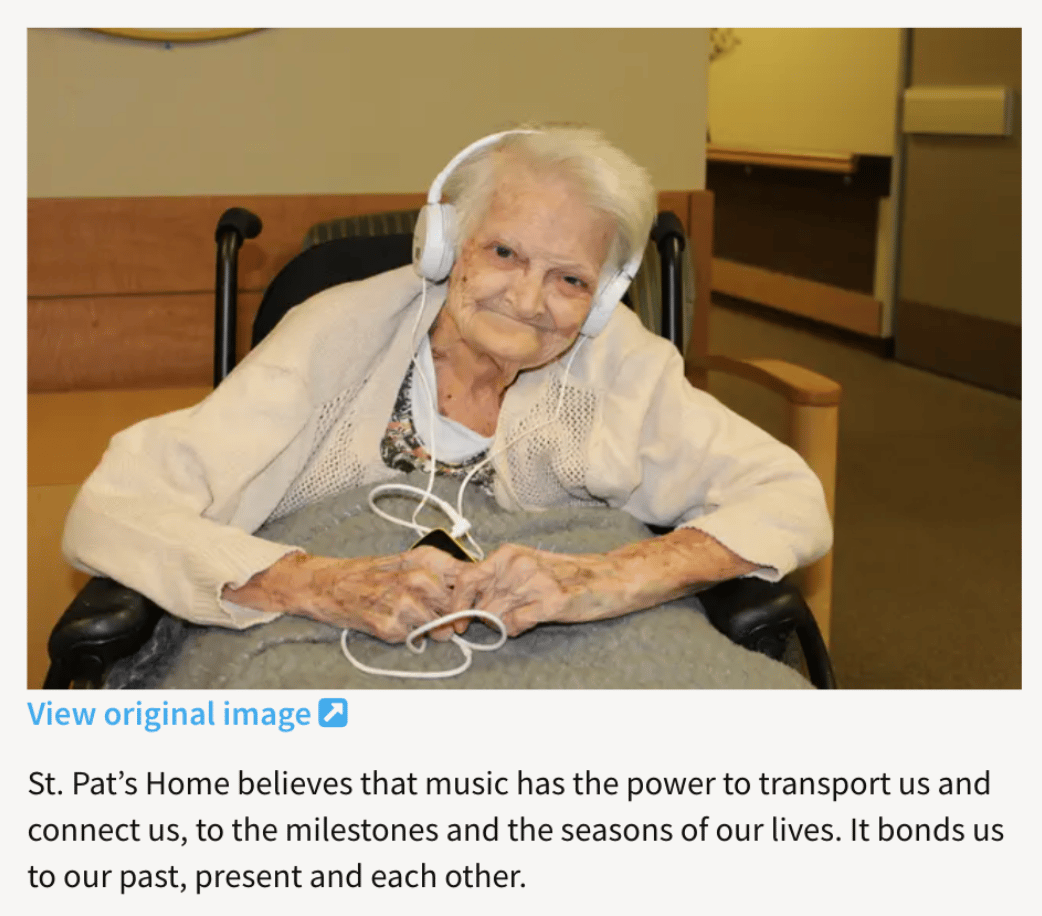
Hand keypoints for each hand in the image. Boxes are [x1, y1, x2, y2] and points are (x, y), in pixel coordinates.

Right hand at [226, 549, 469, 642]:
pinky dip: (407, 634)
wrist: (329, 584)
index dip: (472, 594)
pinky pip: (413, 637)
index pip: (468, 579)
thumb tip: (476, 579)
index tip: (470, 602)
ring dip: (430, 628)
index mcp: (427, 561)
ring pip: (439, 628)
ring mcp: (403, 604)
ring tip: (410, 616)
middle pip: (456, 609)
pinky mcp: (389, 627)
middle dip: (451, 616)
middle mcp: (417, 580)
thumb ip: (444, 568)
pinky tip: (391, 620)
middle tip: (436, 614)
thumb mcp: (411, 559)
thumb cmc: (374, 572)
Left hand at [449, 544, 622, 636]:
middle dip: (482, 618)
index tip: (455, 621)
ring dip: (503, 623)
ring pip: (494, 617)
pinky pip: (514, 625)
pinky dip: (516, 629)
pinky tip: (530, 620)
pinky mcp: (551, 602)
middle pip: (479, 604)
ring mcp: (534, 583)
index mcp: (508, 554)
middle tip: (497, 621)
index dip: (455, 604)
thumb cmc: (565, 575)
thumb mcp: (526, 566)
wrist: (609, 578)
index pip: (465, 579)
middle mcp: (517, 565)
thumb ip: (497, 578)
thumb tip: (465, 599)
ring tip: (523, 614)